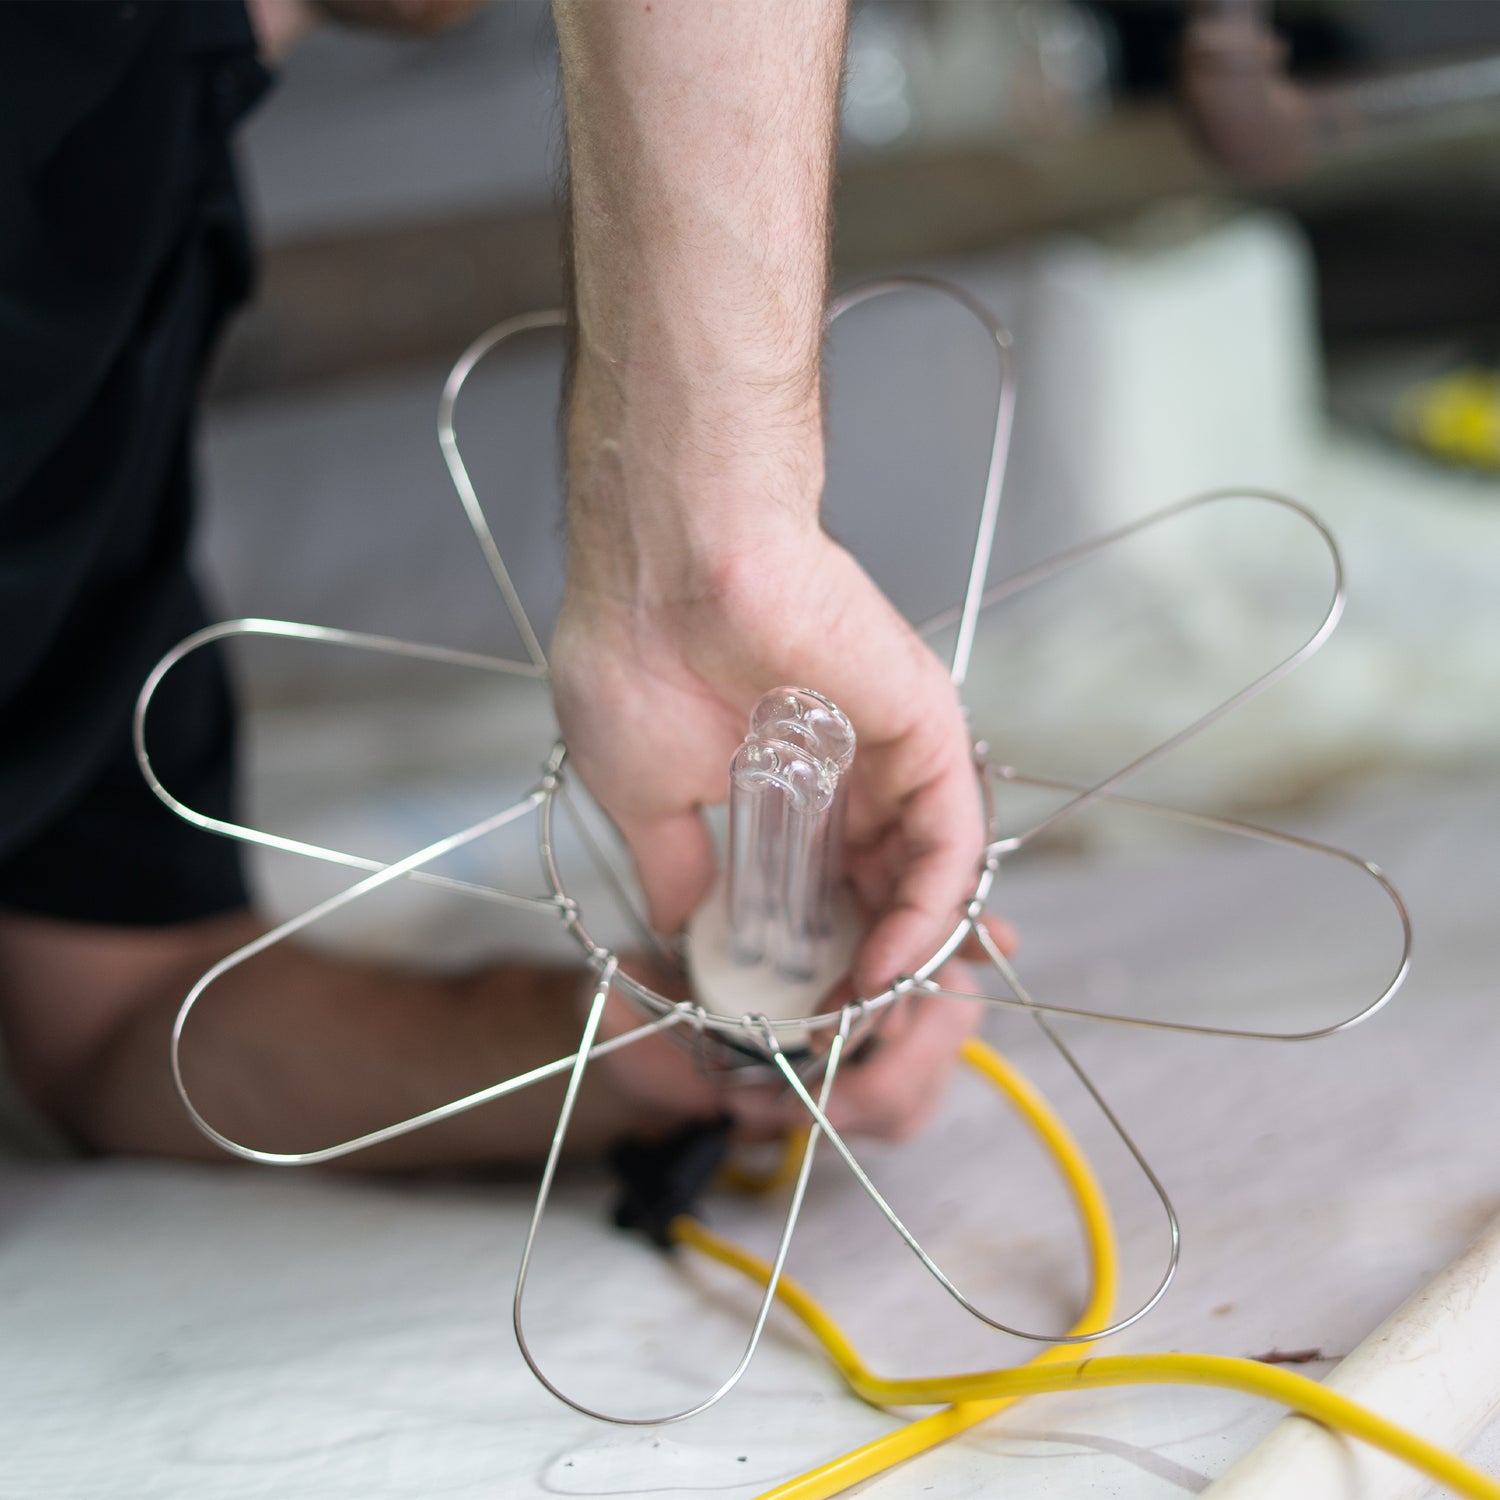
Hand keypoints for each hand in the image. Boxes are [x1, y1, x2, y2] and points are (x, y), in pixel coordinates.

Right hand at [551, 528, 984, 998]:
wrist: (667, 561)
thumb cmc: (635, 655)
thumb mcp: (638, 793)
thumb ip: (677, 862)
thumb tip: (682, 923)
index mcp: (785, 781)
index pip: (824, 885)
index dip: (818, 955)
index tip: (801, 1016)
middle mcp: (848, 773)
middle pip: (883, 889)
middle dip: (868, 970)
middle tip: (849, 1034)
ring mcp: (892, 756)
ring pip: (924, 876)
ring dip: (904, 957)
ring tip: (870, 1018)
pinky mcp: (928, 735)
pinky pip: (949, 845)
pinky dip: (929, 914)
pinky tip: (890, 967)